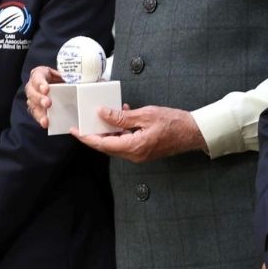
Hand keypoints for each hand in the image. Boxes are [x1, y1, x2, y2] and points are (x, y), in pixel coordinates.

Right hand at [26, 65, 63, 128]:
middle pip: (32, 92)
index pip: (37, 77)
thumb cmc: (59, 78)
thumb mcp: (63, 74)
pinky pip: (35, 114)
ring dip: (39, 113)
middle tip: (48, 103)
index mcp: (39, 74)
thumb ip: (68, 77)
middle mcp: (32, 86)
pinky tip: (46, 124)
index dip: (40, 84)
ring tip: (45, 120)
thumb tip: (79, 81)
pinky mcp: (34, 108)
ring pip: (32, 105)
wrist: (58, 84)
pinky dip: (40, 119)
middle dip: (40, 99)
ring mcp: (32, 98)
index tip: (46, 89)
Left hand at [72, 104, 206, 162]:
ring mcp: (139, 154)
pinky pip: (125, 142)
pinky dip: (120, 131)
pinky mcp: (143, 150)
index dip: (86, 137)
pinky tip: (122, 116)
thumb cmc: (173, 123)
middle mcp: (134, 155)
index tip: (75, 130)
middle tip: (82, 122)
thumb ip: (122, 116)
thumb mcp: (146, 114)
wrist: (192, 133)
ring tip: (102, 115)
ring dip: (107, 131)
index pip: (102, 144)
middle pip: (106, 146)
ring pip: (115, 144)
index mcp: (133, 147)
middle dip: (93, 134)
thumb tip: (102, 114)